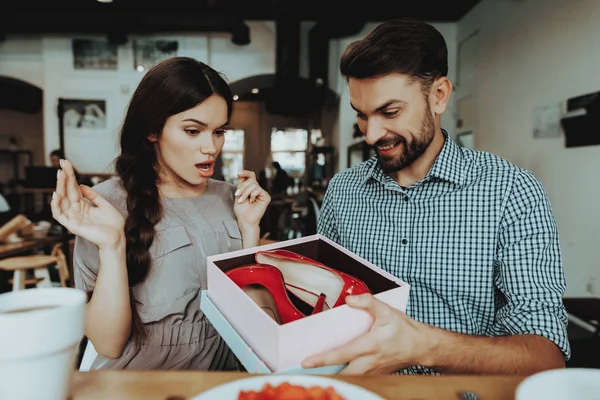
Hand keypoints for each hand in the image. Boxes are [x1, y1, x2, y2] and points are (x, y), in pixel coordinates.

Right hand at [51, 159, 124, 249]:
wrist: (118, 238)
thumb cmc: (113, 225)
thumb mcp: (104, 205)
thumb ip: (93, 195)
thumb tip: (81, 185)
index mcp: (84, 206)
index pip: (74, 188)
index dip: (70, 176)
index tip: (67, 163)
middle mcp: (76, 211)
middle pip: (67, 191)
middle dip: (64, 177)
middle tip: (62, 164)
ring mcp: (73, 218)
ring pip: (61, 200)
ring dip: (60, 187)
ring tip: (61, 174)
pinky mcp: (72, 225)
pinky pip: (59, 214)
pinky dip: (56, 205)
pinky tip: (56, 194)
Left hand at [233, 170, 270, 228]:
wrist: (245, 220)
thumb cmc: (241, 209)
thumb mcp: (239, 194)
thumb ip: (241, 184)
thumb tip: (240, 173)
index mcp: (251, 188)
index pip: (251, 176)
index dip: (246, 173)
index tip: (239, 173)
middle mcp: (258, 189)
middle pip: (251, 180)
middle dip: (242, 187)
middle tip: (237, 195)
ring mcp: (262, 193)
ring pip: (254, 185)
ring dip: (245, 192)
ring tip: (242, 200)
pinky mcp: (266, 197)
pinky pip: (258, 190)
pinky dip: (252, 195)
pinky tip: (251, 201)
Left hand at [301, 293, 434, 374]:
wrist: (421, 346)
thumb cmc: (404, 330)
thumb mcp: (387, 311)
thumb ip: (367, 302)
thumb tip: (349, 300)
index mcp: (370, 345)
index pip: (342, 354)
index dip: (323, 359)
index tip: (307, 361)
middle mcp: (370, 362)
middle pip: (342, 375)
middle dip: (325, 375)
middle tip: (306, 372)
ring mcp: (372, 372)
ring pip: (349, 379)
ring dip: (334, 377)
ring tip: (316, 373)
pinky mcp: (375, 375)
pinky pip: (357, 379)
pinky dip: (345, 377)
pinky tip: (334, 372)